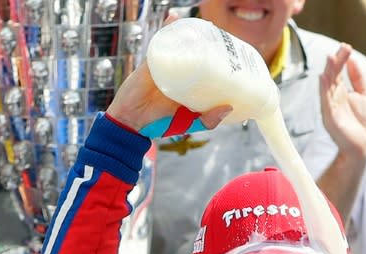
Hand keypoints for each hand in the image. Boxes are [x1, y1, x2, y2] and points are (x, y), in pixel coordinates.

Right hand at [107, 14, 230, 133]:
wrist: (134, 121)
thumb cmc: (161, 124)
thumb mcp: (190, 123)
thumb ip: (209, 120)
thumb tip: (229, 107)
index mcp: (189, 85)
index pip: (206, 68)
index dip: (217, 60)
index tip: (231, 54)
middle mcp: (179, 73)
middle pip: (195, 53)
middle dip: (207, 43)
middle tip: (222, 38)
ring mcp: (166, 65)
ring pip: (180, 45)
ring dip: (189, 32)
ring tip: (204, 27)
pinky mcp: (152, 61)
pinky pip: (160, 40)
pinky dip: (167, 27)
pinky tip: (175, 18)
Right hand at [319, 43, 365, 160]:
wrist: (362, 146)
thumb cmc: (364, 124)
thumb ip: (359, 79)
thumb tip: (353, 59)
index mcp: (342, 92)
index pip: (339, 71)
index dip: (342, 59)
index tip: (347, 46)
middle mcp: (334, 98)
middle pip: (333, 76)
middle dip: (336, 62)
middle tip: (340, 49)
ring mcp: (331, 107)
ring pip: (327, 86)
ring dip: (328, 72)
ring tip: (330, 58)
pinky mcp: (330, 118)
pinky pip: (325, 102)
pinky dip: (324, 90)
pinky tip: (323, 78)